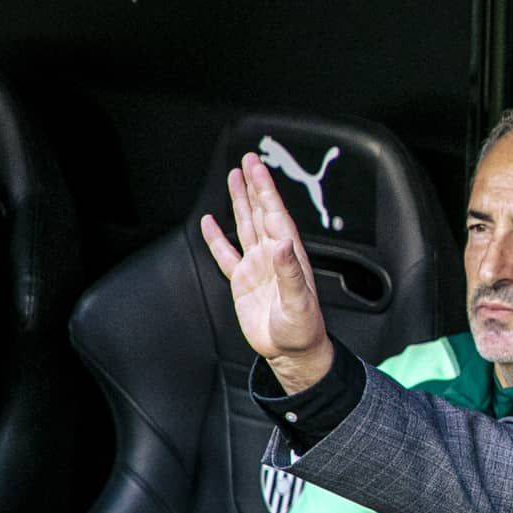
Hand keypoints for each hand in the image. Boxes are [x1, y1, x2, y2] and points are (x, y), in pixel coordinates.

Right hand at [200, 152, 331, 392]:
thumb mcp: (300, 303)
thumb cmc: (303, 330)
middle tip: (246, 160)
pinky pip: (226, 254)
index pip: (275, 214)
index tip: (257, 167)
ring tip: (233, 178)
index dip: (266, 190)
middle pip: (260, 212)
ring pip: (245, 226)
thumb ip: (290, 273)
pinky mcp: (243, 282)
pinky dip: (217, 238)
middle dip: (253, 186)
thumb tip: (283, 244)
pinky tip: (209, 222)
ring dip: (239, 203)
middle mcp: (273, 256)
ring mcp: (257, 267)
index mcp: (289, 256)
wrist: (292, 353)